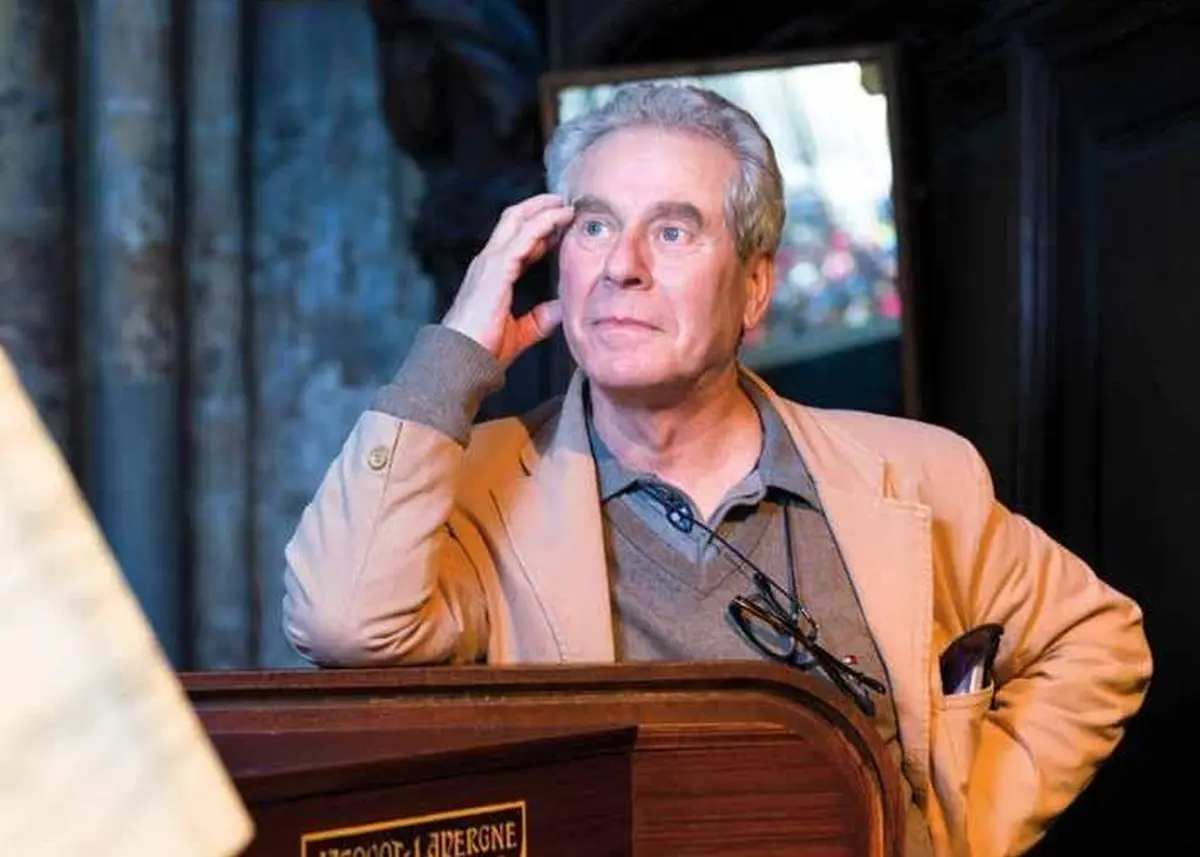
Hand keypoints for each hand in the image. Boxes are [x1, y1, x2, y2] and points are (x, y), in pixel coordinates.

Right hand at [442, 193, 574, 366]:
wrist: (463, 360)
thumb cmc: (483, 350)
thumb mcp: (519, 333)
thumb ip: (538, 320)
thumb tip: (560, 310)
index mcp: (492, 276)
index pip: (516, 241)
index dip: (539, 229)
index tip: (562, 225)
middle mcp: (488, 263)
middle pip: (513, 220)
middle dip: (539, 207)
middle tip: (566, 203)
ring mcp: (490, 263)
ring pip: (517, 221)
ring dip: (544, 209)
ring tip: (567, 204)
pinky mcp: (496, 268)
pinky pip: (523, 236)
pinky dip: (543, 222)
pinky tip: (560, 218)